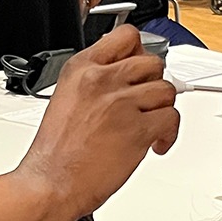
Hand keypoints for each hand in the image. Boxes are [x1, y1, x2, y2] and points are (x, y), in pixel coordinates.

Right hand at [16, 25, 179, 220]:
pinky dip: (169, 134)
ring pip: (166, 90)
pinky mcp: (137, 129)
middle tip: (146, 104)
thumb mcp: (65, 100)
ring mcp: (120, 103)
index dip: (139, 52)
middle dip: (152, 85)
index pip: (126, 37)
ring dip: (162, 109)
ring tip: (150, 126)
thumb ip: (94, 83)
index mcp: (81, 69)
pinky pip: (171, 118)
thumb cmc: (55, 154)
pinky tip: (155, 144)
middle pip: (152, 63)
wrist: (50, 184)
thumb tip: (123, 80)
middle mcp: (101, 80)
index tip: (141, 68)